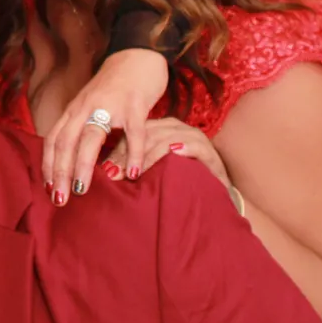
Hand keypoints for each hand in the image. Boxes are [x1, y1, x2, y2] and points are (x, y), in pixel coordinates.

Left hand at [43, 48, 167, 203]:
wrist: (136, 56)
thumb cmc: (114, 89)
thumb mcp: (92, 108)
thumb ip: (84, 130)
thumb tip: (75, 163)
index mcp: (75, 110)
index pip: (54, 140)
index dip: (49, 165)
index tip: (47, 189)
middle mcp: (86, 107)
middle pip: (66, 141)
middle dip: (60, 172)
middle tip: (59, 200)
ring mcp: (110, 104)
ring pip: (91, 137)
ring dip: (84, 165)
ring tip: (83, 191)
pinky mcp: (135, 103)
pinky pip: (134, 131)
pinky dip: (133, 153)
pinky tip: (134, 174)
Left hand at [101, 117, 228, 188]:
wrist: (215, 193)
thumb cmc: (179, 181)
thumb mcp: (153, 172)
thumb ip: (134, 167)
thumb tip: (106, 171)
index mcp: (160, 129)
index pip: (134, 133)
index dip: (119, 150)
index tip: (106, 169)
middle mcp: (175, 128)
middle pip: (146, 134)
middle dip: (129, 155)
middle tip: (115, 174)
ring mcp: (192, 137)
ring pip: (165, 138)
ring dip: (148, 157)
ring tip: (134, 174)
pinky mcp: (208, 150)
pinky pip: (191, 145)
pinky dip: (179, 150)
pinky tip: (170, 157)